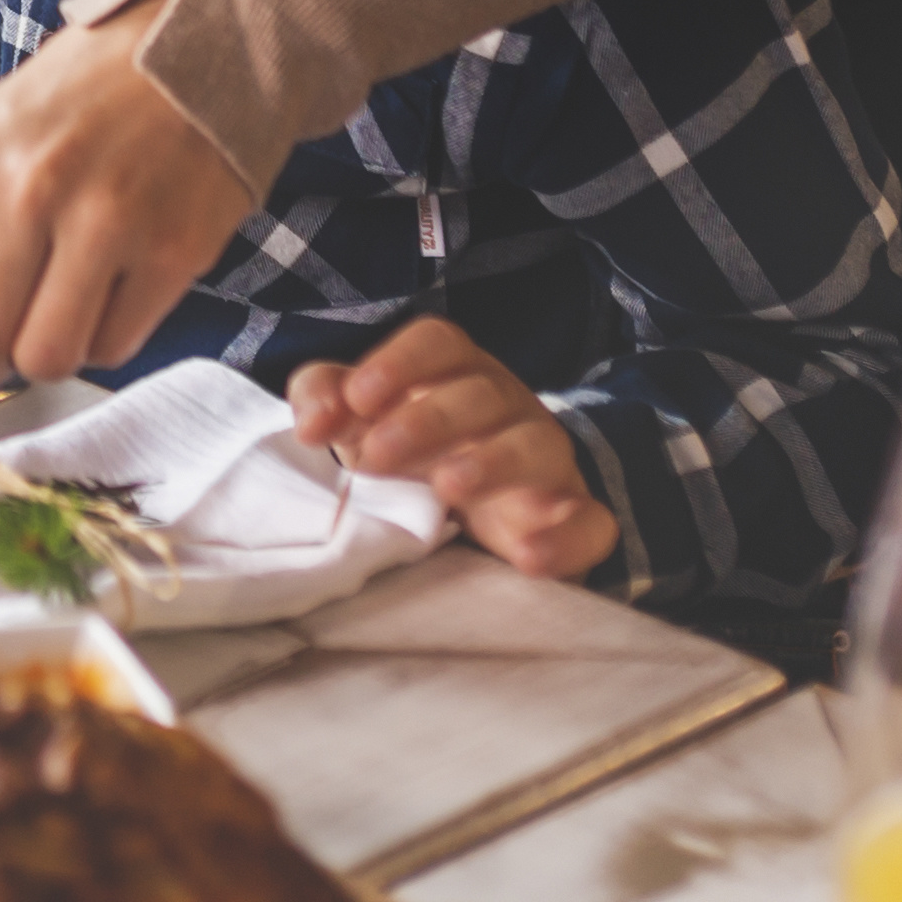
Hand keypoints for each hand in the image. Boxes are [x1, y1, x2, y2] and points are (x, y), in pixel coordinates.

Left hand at [0, 5, 260, 389]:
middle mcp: (28, 191)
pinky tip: (103, 303)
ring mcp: (104, 223)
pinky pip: (114, 347)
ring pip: (45, 358)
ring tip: (50, 329)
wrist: (202, 44)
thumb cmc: (89, 91)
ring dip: (42, 360)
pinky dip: (102, 342)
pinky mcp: (171, 252)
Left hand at [292, 316, 617, 580]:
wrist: (487, 523)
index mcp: (455, 374)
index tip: (357, 399)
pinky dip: (563, 538)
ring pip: (538, 444)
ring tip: (448, 488)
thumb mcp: (363, 425)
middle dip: (429, 419)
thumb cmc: (414, 455)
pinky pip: (589, 522)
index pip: (440, 343)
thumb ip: (325, 402)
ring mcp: (548, 462)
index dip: (399, 363)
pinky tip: (527, 557)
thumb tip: (312, 421)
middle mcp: (508, 407)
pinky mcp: (575, 519)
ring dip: (493, 463)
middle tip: (378, 457)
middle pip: (482, 393)